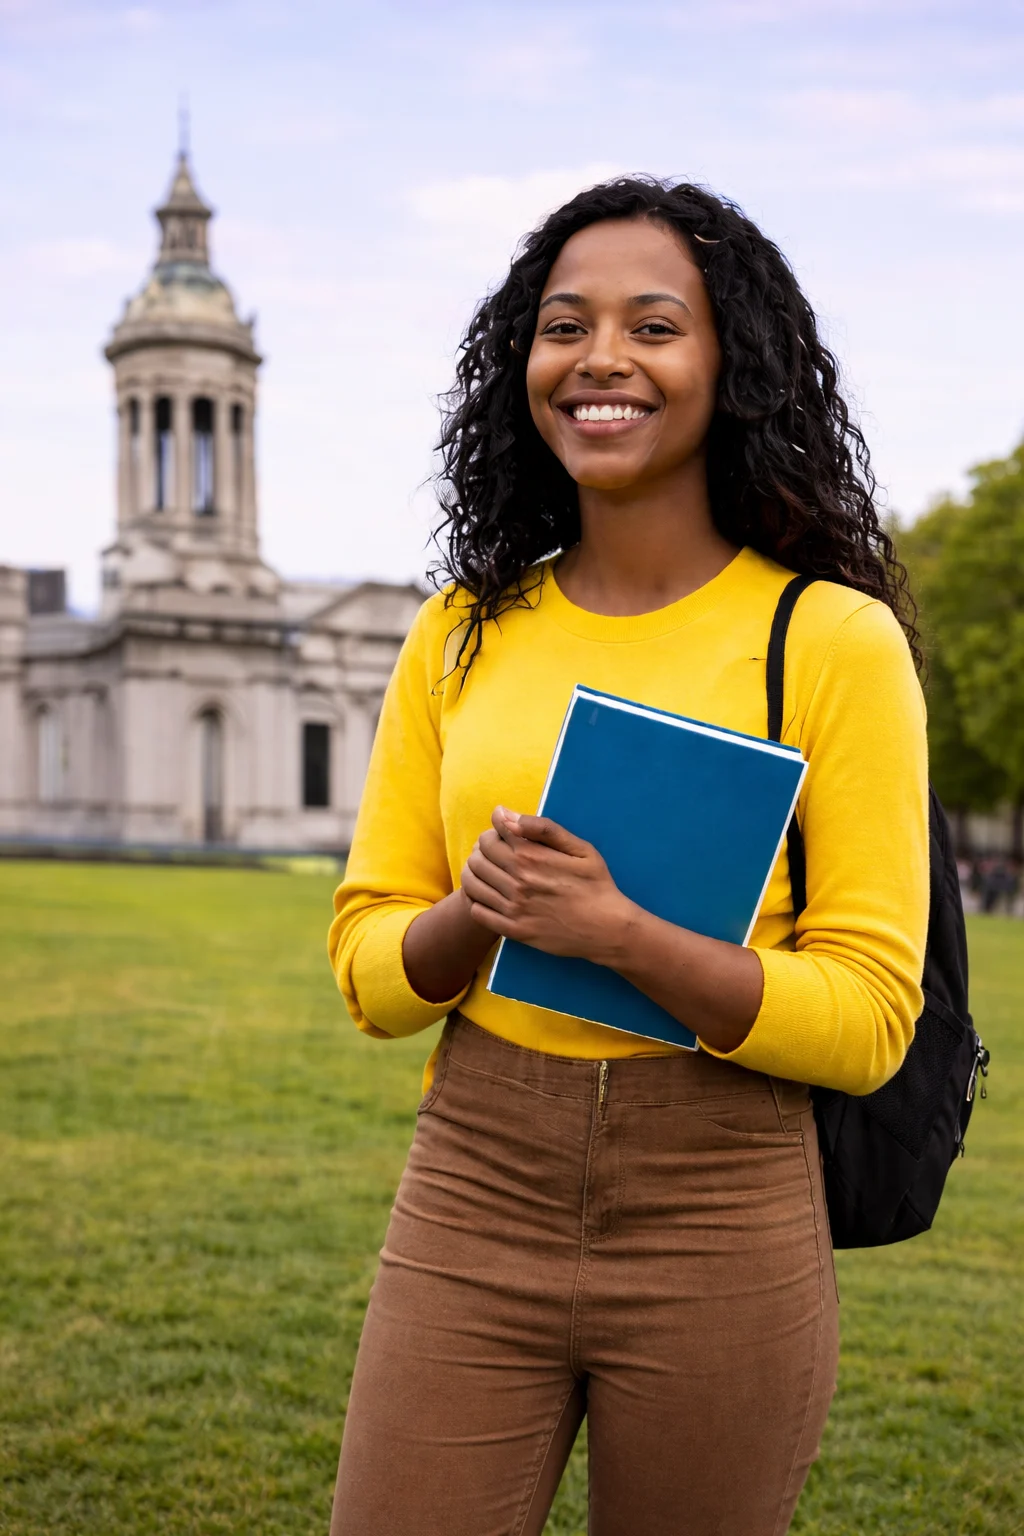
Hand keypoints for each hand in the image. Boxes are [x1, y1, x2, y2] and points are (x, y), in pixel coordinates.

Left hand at [460, 807, 633, 962]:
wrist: (607, 928)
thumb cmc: (596, 885)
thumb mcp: (580, 848)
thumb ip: (544, 828)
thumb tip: (508, 816)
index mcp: (532, 857)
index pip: (491, 834)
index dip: (494, 829)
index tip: (504, 831)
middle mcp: (518, 881)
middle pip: (478, 856)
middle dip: (483, 848)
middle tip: (496, 850)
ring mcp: (514, 907)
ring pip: (473, 882)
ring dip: (475, 872)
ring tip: (489, 870)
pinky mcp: (513, 930)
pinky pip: (477, 911)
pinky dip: (477, 900)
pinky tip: (490, 895)